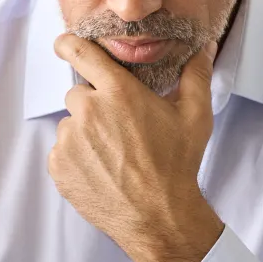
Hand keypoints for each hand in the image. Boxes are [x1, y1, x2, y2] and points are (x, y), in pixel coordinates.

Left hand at [48, 35, 223, 261]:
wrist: (158, 217)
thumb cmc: (177, 165)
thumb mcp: (195, 117)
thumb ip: (196, 76)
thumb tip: (203, 47)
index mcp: (118, 91)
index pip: (79, 52)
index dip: (68, 44)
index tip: (64, 45)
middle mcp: (88, 111)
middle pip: (79, 93)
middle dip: (95, 105)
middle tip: (120, 128)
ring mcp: (70, 140)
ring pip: (70, 124)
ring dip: (85, 133)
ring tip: (114, 155)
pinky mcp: (59, 167)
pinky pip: (61, 152)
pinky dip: (76, 158)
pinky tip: (102, 171)